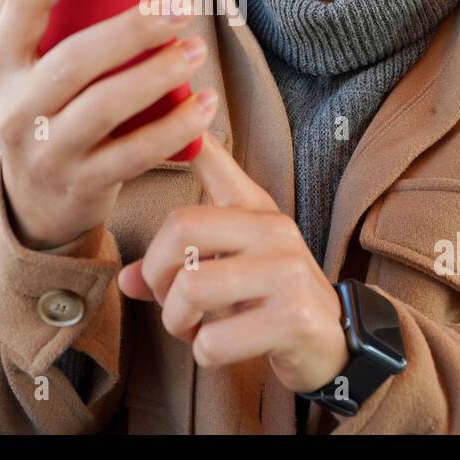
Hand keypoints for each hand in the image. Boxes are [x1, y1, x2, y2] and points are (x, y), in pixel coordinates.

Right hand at [0, 0, 217, 249]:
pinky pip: (135, 153)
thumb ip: (25, 6)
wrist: (37, 200)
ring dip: (157, 75)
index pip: (24, 4)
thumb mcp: (22, 62)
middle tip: (178, 7)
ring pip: (105, 107)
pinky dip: (175, 127)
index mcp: (1, 63)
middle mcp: (16, 107)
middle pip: (74, 60)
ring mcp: (47, 150)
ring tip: (194, 49)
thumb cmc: (40, 110)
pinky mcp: (83, 182)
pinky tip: (203, 103)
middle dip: (131, 30)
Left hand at [117, 134, 349, 393]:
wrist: (333, 346)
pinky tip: (227, 348)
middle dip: (159, 278)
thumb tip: (126, 279)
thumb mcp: (231, 266)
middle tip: (172, 303)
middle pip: (180, 231)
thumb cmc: (269, 301)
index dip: (182, 134)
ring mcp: (287, 272)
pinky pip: (214, 339)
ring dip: (179, 322)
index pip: (212, 159)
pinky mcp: (293, 318)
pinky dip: (206, 353)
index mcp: (256, 209)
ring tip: (197, 328)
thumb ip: (178, 263)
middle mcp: (274, 230)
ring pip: (192, 288)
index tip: (161, 107)